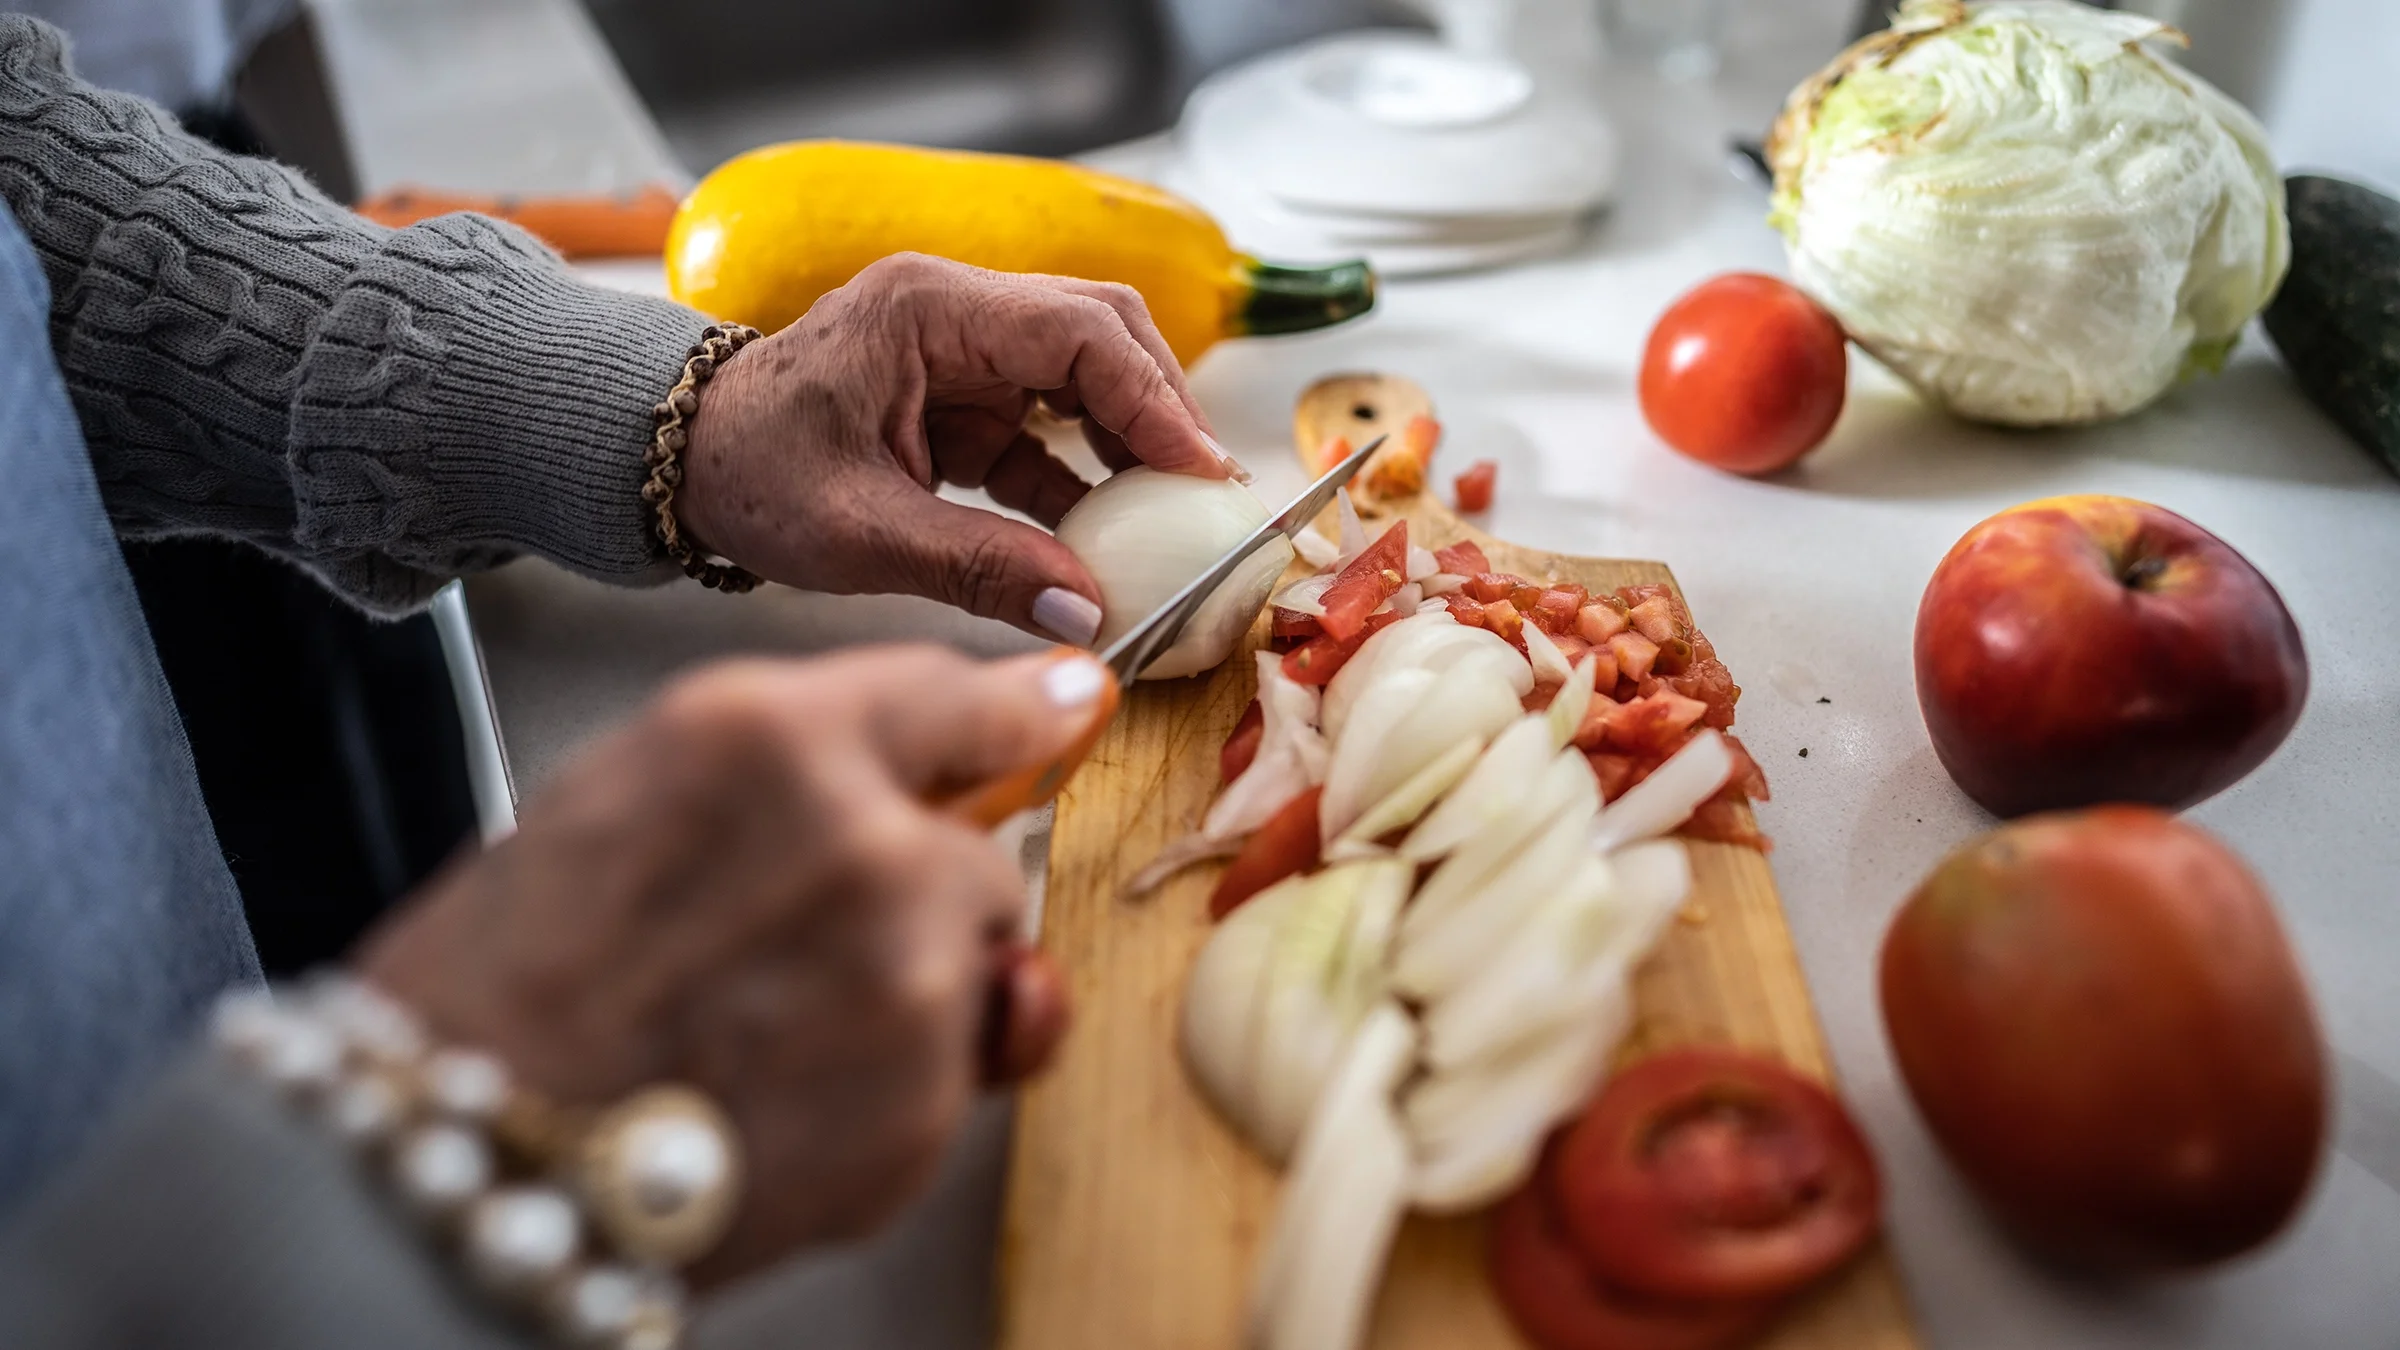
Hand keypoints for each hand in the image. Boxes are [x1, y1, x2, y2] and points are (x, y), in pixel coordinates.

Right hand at [357, 645, 1105, 1282]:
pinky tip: (778, 1098)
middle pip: (970, 855)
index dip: (1019, 708)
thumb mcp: (621, 804)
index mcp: (765, 737)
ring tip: (764, 1037)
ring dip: (905, 996)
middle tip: (799, 955)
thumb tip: (934, 781)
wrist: (463, 1163)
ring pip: (970, 966)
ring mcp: (907, 969)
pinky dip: (890, 1089)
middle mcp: (860, 836)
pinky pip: (950, 1069)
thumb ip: (790, 779)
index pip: (952, 695)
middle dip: (915, 901)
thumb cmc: (496, 993)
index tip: (1067, 701)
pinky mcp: (925, 1091)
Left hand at [675, 252, 1239, 646]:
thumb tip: (1087, 612)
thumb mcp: (859, 533)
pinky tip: (1107, 536)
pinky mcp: (960, 397)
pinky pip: (1046, 426)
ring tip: (1170, 518)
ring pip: (1084, 377)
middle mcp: (955, 311)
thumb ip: (979, 569)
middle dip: (1160, 411)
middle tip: (1205, 491)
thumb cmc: (747, 477)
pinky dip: (1083, 477)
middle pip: (1100, 334)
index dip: (1155, 401)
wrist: (679, 468)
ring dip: (1130, 444)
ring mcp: (961, 350)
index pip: (1081, 332)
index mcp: (927, 312)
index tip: (1201, 473)